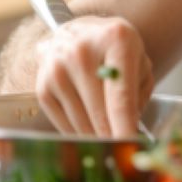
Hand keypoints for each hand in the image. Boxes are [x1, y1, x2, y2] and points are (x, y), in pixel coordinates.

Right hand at [34, 15, 153, 137]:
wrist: (80, 33)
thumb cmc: (115, 51)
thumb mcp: (140, 61)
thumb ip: (139, 93)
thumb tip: (129, 128)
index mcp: (116, 40)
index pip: (120, 95)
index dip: (125, 126)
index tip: (129, 147)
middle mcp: (82, 51)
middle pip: (99, 112)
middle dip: (113, 136)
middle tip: (122, 148)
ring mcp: (57, 67)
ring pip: (81, 121)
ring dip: (96, 136)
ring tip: (108, 138)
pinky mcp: (42, 85)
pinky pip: (62, 122)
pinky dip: (78, 132)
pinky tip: (89, 130)